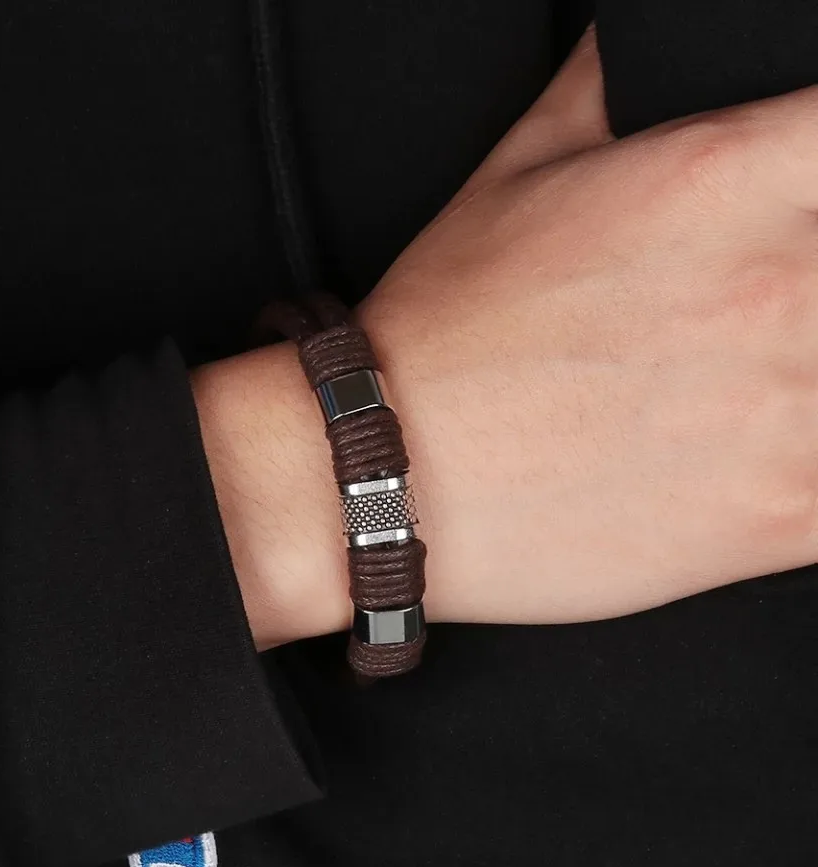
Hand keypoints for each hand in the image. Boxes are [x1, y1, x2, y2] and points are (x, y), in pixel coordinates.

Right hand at [358, 25, 817, 625]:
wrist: (397, 476)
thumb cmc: (447, 339)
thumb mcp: (513, 175)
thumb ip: (603, 92)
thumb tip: (630, 45)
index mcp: (723, 178)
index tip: (804, 203)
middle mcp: (779, 286)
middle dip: (814, 281)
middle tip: (771, 307)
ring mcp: (797, 411)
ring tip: (760, 380)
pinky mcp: (786, 514)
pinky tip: (776, 450)